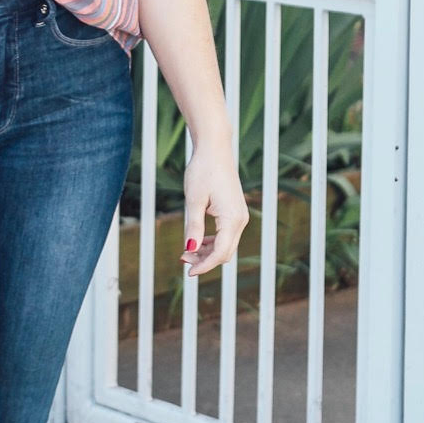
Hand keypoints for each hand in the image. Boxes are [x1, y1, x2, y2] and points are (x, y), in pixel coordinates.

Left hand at [181, 139, 248, 278]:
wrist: (214, 150)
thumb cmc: (203, 171)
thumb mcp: (194, 200)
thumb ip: (193, 226)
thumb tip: (190, 249)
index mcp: (232, 219)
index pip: (220, 253)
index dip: (204, 265)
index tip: (188, 272)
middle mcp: (240, 220)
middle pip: (225, 252)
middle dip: (205, 260)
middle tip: (182, 259)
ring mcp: (239, 216)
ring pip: (226, 245)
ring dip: (207, 252)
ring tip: (186, 251)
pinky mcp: (235, 212)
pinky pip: (226, 235)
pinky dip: (212, 242)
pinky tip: (196, 240)